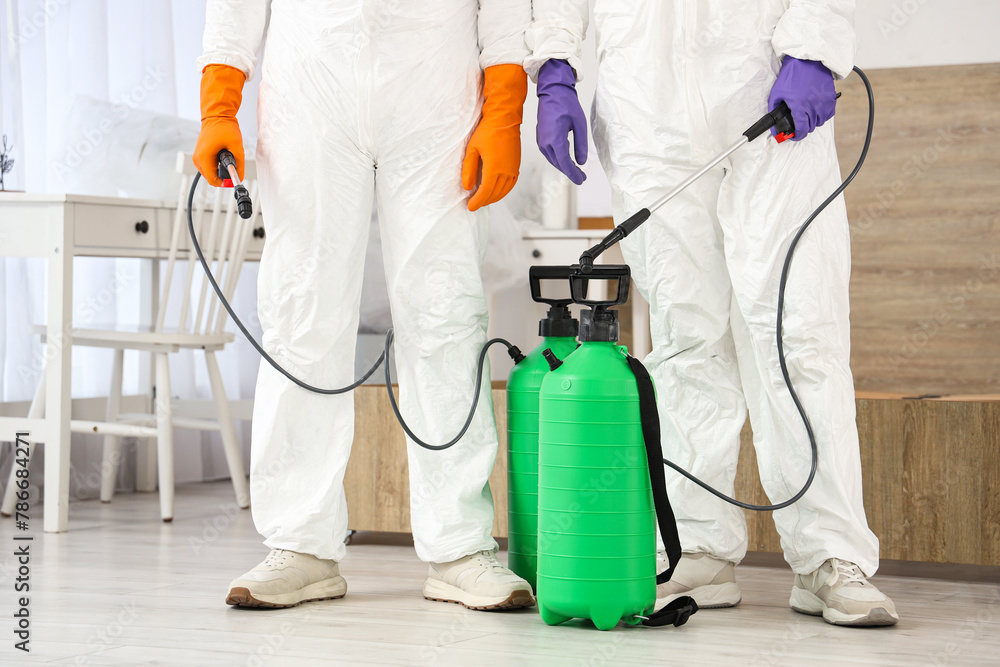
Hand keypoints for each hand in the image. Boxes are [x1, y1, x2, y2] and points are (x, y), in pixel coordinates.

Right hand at [193, 64, 246, 185]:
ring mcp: (197, 157)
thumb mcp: (237, 147)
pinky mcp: (199, 154)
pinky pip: (208, 166)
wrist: (217, 116)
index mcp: (204, 158)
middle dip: (223, 176)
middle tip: (234, 166)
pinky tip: (223, 157)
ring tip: (228, 157)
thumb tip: (240, 177)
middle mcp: (197, 159)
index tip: (235, 179)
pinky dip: (216, 165)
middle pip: (211, 178)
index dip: (225, 183)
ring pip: (209, 173)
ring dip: (220, 170)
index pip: (213, 180)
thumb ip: (239, 164)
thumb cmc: (225, 128)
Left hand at [462, 64, 527, 210]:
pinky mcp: (516, 166)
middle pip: (494, 194)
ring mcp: (513, 170)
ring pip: (503, 192)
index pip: (485, 192)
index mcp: (494, 169)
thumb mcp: (472, 149)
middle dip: (483, 201)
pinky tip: (496, 192)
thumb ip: (469, 169)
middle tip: (474, 204)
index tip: (470, 207)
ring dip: (493, 198)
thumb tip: (467, 187)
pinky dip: (503, 192)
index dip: (477, 202)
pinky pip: (510, 185)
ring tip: (483, 200)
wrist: (504, 120)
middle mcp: (506, 172)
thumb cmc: (487, 132)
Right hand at [536, 59, 586, 183]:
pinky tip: (566, 158)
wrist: (552, 92)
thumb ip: (581, 145)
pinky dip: (559, 158)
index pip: (564, 163)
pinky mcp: (540, 138)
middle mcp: (545, 143)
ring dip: (564, 166)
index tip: (581, 180)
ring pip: (553, 159)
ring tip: (576, 169)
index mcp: (555, 139)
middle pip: (558, 163)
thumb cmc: (566, 104)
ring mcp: (541, 141)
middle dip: (570, 171)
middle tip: (582, 176)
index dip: (573, 174)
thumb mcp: (580, 124)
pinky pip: (550, 153)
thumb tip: (581, 162)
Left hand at [768, 56, 836, 141]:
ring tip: (805, 115)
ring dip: (812, 122)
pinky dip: (822, 115)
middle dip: (802, 128)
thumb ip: (773, 112)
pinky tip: (815, 110)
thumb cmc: (790, 77)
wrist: (806, 61)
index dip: (796, 136)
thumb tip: (773, 127)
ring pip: (820, 122)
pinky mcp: (831, 98)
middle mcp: (814, 106)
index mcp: (799, 106)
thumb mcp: (776, 94)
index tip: (793, 136)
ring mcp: (824, 102)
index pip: (801, 130)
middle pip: (810, 128)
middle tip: (797, 123)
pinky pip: (828, 114)